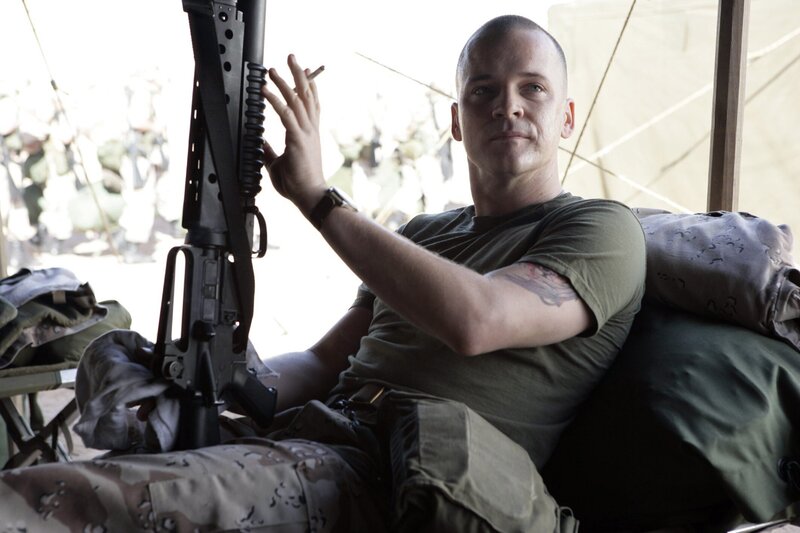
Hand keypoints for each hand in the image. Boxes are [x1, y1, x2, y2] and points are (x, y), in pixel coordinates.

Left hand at [262, 54, 326, 216]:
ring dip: (284, 82)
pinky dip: (274, 99)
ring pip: (296, 100)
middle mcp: (310, 130)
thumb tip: (259, 143)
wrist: (310, 196)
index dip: (310, 85)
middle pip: (306, 95)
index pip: (312, 104)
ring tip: (274, 68)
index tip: (306, 70)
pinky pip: (284, 114)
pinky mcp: (297, 139)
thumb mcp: (279, 163)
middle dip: (299, 74)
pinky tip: (265, 89)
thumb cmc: (299, 184)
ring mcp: (305, 133)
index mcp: (310, 134)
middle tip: (291, 57)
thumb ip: (270, 151)